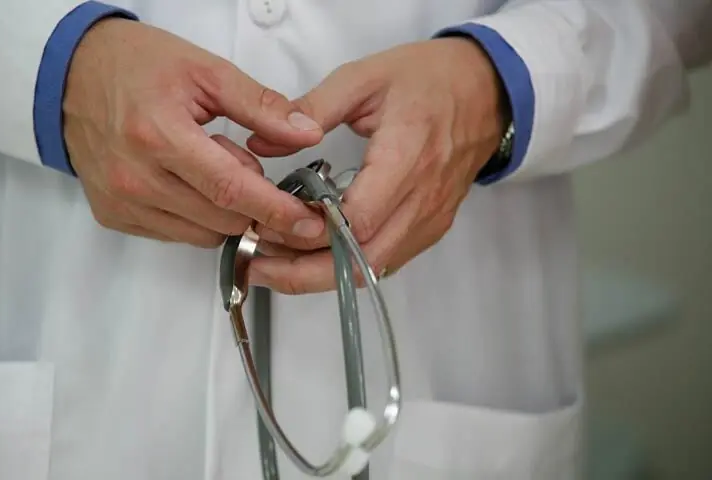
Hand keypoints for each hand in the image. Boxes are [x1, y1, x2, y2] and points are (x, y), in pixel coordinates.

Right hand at [64, 19, 325, 246]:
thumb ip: (261, 106)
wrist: (73, 75)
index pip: (230, 189)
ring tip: (214, 166)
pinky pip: (176, 234)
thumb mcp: (206, 71)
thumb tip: (307, 134)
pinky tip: (191, 182)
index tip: (309, 222)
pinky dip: (198, 217)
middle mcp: (135, 178)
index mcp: (158, 135)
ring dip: (227, 212)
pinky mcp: (113, 216)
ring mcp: (120, 202)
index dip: (275, 210)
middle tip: (260, 175)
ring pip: (203, 234)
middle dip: (257, 208)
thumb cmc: (138, 66)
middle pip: (222, 219)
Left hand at [247, 38, 506, 292]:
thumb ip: (311, 108)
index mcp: (407, 157)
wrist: (488, 91)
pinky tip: (312, 256)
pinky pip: (385, 262)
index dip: (309, 232)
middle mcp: (422, 199)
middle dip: (303, 273)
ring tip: (274, 265)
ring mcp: (430, 219)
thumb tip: (262, 141)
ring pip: (371, 271)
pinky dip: (346, 267)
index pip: (357, 220)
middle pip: (360, 261)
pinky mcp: (431, 228)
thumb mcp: (364, 78)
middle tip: (256, 266)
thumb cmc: (429, 79)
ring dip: (320, 276)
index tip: (268, 223)